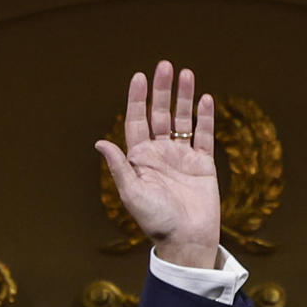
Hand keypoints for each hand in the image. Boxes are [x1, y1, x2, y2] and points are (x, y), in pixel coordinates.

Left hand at [96, 61, 220, 267]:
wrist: (186, 240)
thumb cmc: (156, 221)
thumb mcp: (132, 194)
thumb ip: (119, 167)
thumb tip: (100, 142)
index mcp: (140, 159)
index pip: (137, 120)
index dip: (137, 99)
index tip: (139, 77)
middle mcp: (160, 154)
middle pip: (160, 114)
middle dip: (162, 90)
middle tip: (165, 66)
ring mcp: (182, 157)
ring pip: (183, 120)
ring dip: (184, 98)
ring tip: (187, 73)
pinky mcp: (203, 165)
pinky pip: (204, 136)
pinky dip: (205, 118)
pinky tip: (206, 99)